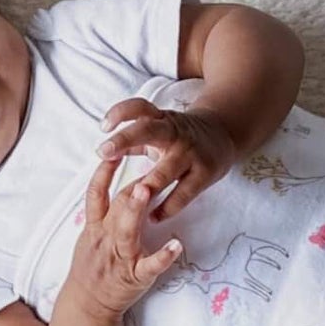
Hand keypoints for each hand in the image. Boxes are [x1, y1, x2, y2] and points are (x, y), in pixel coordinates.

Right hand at [62, 154, 184, 324]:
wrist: (87, 305)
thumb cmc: (92, 268)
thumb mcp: (89, 237)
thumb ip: (101, 213)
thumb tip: (113, 185)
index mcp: (96, 227)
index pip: (98, 193)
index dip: (106, 171)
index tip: (115, 149)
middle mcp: (106, 238)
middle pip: (116, 206)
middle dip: (129, 185)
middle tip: (143, 160)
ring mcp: (120, 257)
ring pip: (126, 231)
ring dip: (137, 210)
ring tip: (148, 191)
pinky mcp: (135, 277)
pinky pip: (149, 266)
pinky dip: (162, 256)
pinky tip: (177, 245)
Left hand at [96, 97, 237, 220]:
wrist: (221, 134)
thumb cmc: (179, 136)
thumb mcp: (157, 131)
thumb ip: (132, 142)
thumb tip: (104, 153)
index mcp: (160, 119)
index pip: (139, 107)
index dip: (120, 113)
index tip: (103, 127)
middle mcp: (174, 132)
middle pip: (148, 130)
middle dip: (124, 139)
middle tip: (103, 151)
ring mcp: (190, 152)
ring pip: (167, 168)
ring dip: (149, 183)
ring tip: (133, 195)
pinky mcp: (205, 173)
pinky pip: (184, 193)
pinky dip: (168, 207)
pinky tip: (154, 217)